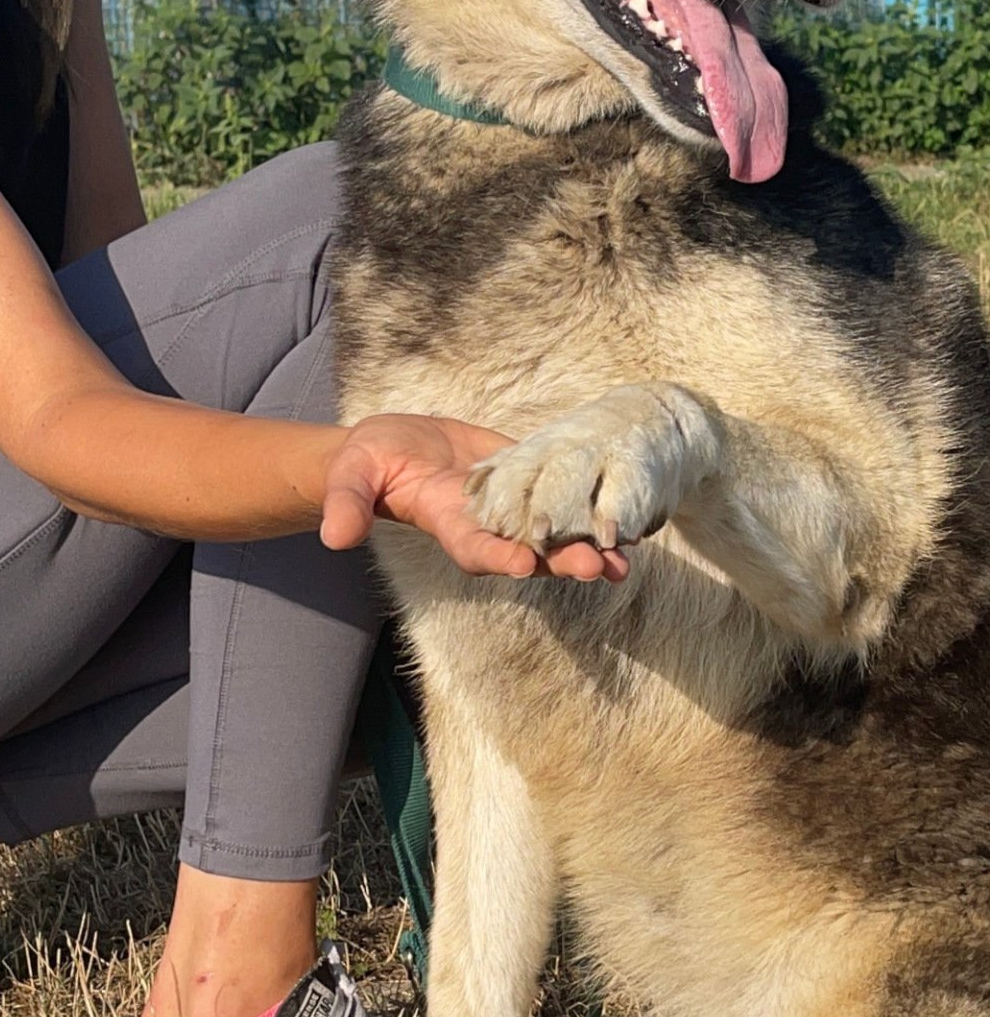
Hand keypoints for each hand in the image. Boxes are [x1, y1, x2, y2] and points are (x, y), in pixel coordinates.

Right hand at [319, 414, 631, 580]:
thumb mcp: (350, 476)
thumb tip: (334, 536)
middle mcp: (485, 526)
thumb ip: (346, 505)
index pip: (474, 549)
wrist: (393, 447)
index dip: (498, 557)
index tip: (523, 565)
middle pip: (528, 552)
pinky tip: (627, 522)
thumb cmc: (366, 463)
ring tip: (624, 561)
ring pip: (553, 536)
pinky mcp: (527, 482)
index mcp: (446, 525)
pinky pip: (562, 501)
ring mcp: (509, 508)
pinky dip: (591, 513)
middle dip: (562, 561)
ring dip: (588, 549)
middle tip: (600, 568)